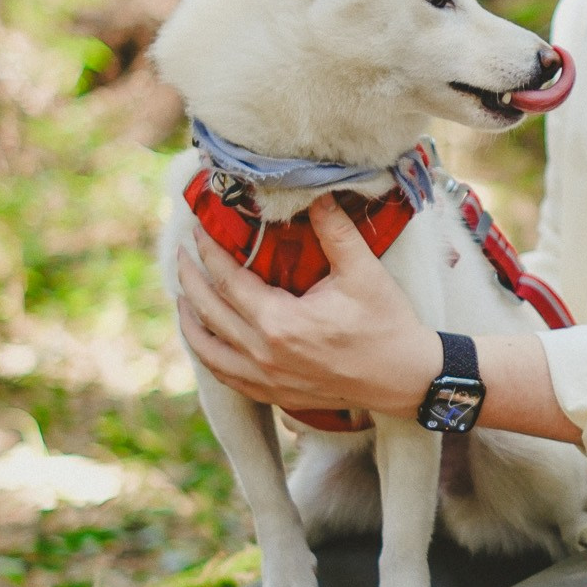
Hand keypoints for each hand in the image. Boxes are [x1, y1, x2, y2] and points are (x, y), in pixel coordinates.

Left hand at [176, 195, 441, 416]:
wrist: (406, 379)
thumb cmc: (387, 325)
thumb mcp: (363, 273)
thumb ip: (334, 230)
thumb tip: (314, 192)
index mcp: (280, 322)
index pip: (228, 280)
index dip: (209, 251)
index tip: (198, 229)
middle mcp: (263, 354)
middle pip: (208, 312)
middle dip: (190, 279)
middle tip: (180, 254)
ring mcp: (266, 379)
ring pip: (208, 349)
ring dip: (189, 320)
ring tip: (183, 296)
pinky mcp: (274, 394)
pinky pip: (225, 376)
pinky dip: (208, 355)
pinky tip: (206, 340)